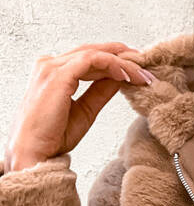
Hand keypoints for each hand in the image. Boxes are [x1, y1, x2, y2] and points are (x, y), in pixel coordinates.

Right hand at [3, 42, 154, 172]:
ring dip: (122, 62)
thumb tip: (119, 79)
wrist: (34, 154)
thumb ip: (100, 92)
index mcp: (54, 72)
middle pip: (93, 52)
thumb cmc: (52, 137)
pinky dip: (112, 65)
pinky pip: (91, 61)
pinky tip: (127, 75)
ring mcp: (52, 67)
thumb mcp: (86, 111)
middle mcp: (51, 65)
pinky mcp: (58, 75)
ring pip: (95, 54)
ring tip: (143, 73)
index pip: (89, 59)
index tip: (138, 71)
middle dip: (123, 58)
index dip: (115, 61)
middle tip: (146, 68)